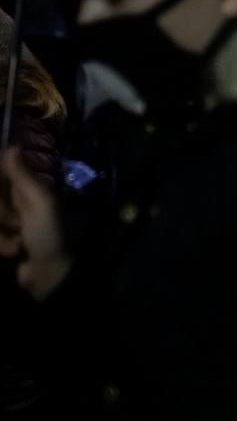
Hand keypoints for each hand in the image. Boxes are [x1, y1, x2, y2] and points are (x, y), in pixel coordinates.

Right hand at [1, 148, 71, 300]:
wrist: (48, 274)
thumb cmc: (49, 235)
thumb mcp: (40, 203)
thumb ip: (24, 177)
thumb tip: (12, 146)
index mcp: (24, 189)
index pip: (1, 175)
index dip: (1, 189)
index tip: (9, 204)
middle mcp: (11, 203)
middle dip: (2, 214)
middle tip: (17, 225)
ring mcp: (4, 222)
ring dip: (1, 234)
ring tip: (16, 244)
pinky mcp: (1, 238)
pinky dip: (0, 244)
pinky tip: (13, 253)